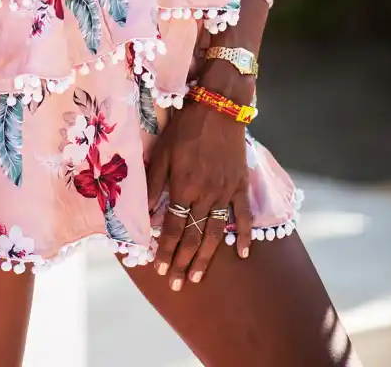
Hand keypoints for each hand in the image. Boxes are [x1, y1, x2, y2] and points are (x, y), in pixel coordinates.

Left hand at [146, 99, 252, 290]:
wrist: (219, 107)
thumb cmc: (185, 126)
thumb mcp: (162, 150)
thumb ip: (154, 182)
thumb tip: (145, 212)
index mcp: (183, 185)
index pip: (172, 227)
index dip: (165, 249)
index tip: (160, 268)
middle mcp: (205, 194)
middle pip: (193, 236)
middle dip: (183, 262)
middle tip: (178, 284)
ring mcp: (225, 191)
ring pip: (215, 232)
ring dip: (206, 257)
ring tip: (198, 276)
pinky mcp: (240, 185)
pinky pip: (243, 216)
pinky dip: (244, 236)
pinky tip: (242, 254)